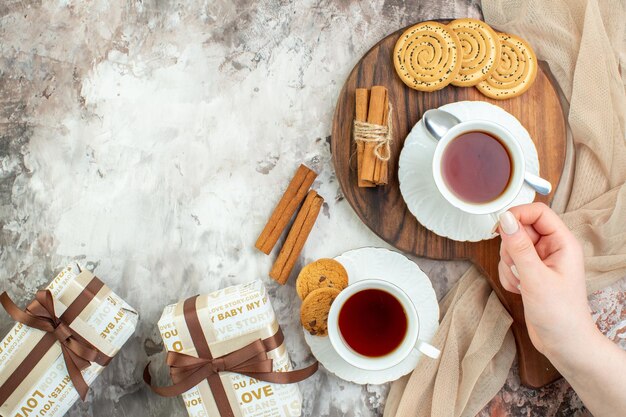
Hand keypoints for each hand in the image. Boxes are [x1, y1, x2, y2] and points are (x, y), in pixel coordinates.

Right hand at [497, 203, 594, 356]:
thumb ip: (518, 246)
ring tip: (522, 284)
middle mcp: (552, 249)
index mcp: (563, 243)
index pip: (538, 212)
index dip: (517, 215)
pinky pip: (509, 264)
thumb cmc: (560, 314)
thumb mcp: (535, 277)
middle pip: (520, 230)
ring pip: (511, 248)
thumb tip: (505, 219)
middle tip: (518, 268)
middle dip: (511, 249)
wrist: (564, 344)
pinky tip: (520, 290)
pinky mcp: (531, 273)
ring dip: (508, 266)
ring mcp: (541, 261)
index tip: (499, 228)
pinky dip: (508, 276)